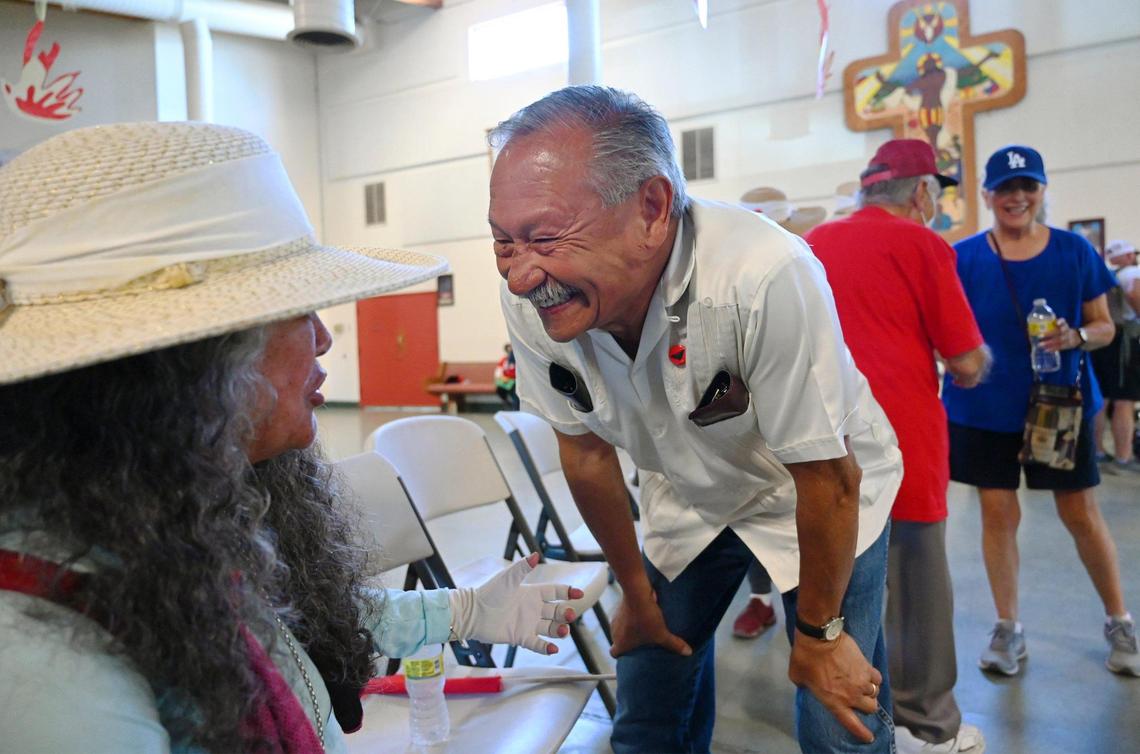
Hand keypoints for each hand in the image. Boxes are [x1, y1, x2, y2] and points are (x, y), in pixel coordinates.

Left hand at [448, 553, 583, 654]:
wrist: (473, 613)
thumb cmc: (488, 592)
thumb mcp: (507, 578)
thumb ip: (522, 567)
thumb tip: (536, 554)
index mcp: (532, 593)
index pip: (556, 592)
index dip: (568, 592)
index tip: (579, 593)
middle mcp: (533, 608)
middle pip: (557, 611)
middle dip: (566, 613)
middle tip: (569, 615)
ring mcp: (528, 624)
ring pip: (550, 628)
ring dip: (559, 630)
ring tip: (562, 631)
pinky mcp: (521, 637)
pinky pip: (537, 644)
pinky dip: (546, 647)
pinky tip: (553, 648)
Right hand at [609, 589, 691, 657]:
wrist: (637, 593)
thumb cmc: (646, 617)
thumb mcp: (662, 634)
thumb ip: (674, 644)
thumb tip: (688, 652)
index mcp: (621, 643)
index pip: (615, 654)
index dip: (623, 654)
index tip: (632, 652)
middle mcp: (614, 632)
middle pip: (619, 640)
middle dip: (629, 641)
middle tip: (642, 640)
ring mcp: (615, 619)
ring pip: (620, 628)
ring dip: (629, 627)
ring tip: (644, 626)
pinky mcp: (619, 607)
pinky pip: (623, 616)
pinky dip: (630, 616)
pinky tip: (642, 613)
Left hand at [788, 631, 882, 743]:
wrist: (819, 637)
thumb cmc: (805, 657)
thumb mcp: (797, 676)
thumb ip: (805, 685)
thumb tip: (806, 683)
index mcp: (834, 702)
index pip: (852, 724)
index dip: (862, 732)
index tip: (868, 736)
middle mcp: (851, 695)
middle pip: (870, 708)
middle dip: (867, 706)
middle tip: (860, 700)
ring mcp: (861, 681)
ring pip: (875, 693)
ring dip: (870, 692)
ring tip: (864, 686)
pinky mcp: (866, 667)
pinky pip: (877, 678)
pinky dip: (874, 679)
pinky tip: (869, 675)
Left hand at [1040, 318, 1080, 351]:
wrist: (1080, 337)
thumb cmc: (1067, 330)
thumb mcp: (1064, 325)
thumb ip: (1058, 322)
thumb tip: (1046, 319)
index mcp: (1066, 326)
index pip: (1064, 323)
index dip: (1061, 322)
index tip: (1056, 322)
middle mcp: (1068, 332)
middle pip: (1059, 333)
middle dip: (1049, 334)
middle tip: (1039, 336)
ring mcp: (1068, 339)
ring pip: (1059, 341)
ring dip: (1049, 343)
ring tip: (1040, 344)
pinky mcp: (1068, 346)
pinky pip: (1060, 347)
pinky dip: (1053, 349)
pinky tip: (1046, 350)